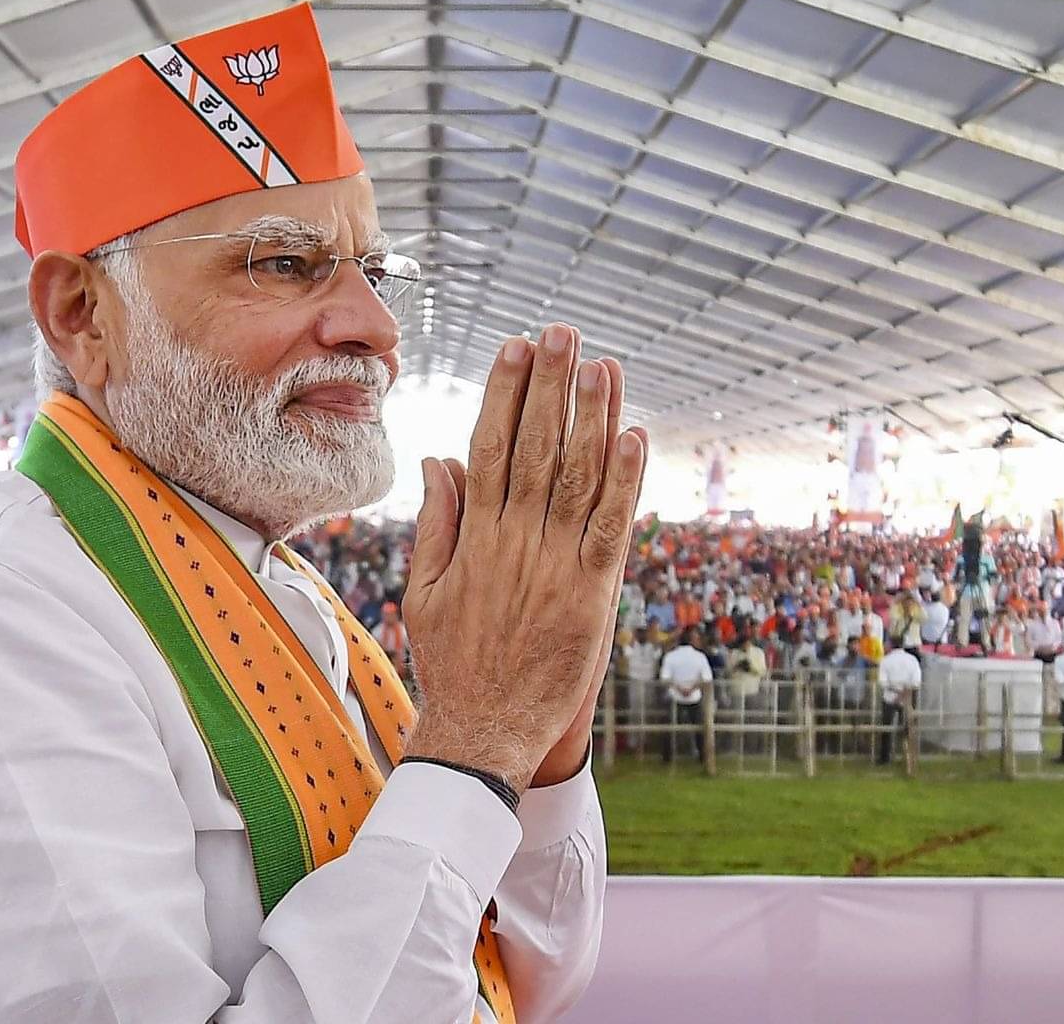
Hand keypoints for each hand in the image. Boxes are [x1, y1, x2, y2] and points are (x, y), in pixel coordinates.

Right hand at [404, 324, 646, 794]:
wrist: (483, 732)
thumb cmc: (454, 663)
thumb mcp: (427, 590)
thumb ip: (439, 522)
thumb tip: (438, 459)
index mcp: (474, 538)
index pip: (489, 447)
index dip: (504, 394)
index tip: (514, 348)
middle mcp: (514, 542)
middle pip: (535, 448)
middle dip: (550, 386)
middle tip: (562, 331)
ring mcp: (555, 567)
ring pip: (577, 477)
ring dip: (592, 416)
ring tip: (602, 364)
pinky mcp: (592, 595)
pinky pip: (611, 527)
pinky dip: (625, 480)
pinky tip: (636, 435)